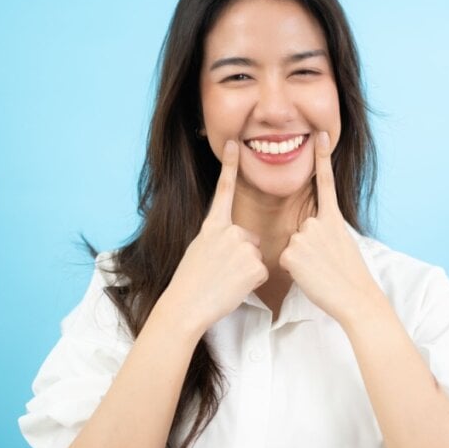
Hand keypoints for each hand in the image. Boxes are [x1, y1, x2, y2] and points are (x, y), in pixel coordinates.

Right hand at [163, 140, 268, 335]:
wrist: (186, 304)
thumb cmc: (190, 282)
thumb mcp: (200, 249)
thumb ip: (220, 238)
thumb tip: (242, 240)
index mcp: (212, 225)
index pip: (224, 189)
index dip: (229, 165)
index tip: (234, 143)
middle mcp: (229, 231)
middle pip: (251, 239)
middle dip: (243, 255)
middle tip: (221, 271)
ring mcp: (243, 247)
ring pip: (257, 257)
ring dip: (247, 271)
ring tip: (226, 280)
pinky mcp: (255, 265)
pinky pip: (262, 272)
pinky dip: (252, 283)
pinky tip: (234, 287)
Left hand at [278, 131, 381, 324]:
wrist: (356, 296)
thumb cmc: (350, 276)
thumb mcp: (343, 244)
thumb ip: (324, 232)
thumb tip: (307, 235)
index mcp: (333, 218)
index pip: (326, 183)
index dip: (323, 158)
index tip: (321, 133)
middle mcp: (317, 222)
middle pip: (300, 230)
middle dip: (307, 248)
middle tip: (326, 264)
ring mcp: (304, 236)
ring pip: (291, 246)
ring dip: (301, 261)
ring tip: (320, 271)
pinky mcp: (291, 252)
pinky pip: (284, 260)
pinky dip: (294, 271)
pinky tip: (310, 276)